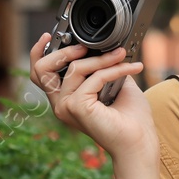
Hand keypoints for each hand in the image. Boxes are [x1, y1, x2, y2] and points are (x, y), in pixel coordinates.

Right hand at [28, 32, 157, 160]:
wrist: (139, 142)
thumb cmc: (131, 120)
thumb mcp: (114, 85)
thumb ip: (102, 68)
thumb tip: (104, 47)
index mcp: (66, 100)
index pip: (40, 74)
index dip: (39, 52)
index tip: (50, 36)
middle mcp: (61, 105)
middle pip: (42, 69)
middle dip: (64, 51)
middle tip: (87, 47)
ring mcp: (66, 107)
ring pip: (75, 68)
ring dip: (102, 59)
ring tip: (122, 56)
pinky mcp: (77, 107)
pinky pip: (94, 77)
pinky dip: (114, 69)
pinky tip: (131, 69)